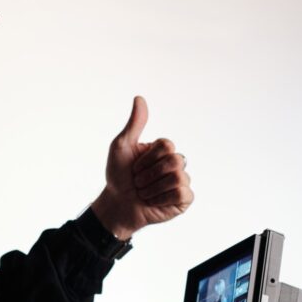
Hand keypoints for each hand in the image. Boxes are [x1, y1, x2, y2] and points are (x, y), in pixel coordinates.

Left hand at [91, 96, 192, 239]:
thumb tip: (139, 98)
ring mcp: (181, 182)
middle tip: (138, 182)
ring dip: (153, 188)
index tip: (134, 167)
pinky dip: (162, 198)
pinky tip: (154, 202)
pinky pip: (182, 193)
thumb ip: (134, 124)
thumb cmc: (118, 176)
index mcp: (163, 150)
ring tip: (145, 193)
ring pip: (178, 177)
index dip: (147, 159)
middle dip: (149, 174)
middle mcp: (175, 164)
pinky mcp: (184, 200)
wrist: (116, 203)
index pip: (167, 145)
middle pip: (174, 160)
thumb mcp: (122, 146)